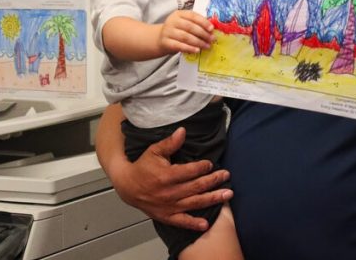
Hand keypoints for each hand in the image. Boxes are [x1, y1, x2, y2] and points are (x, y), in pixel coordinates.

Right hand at [112, 127, 231, 230]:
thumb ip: (170, 143)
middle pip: (196, 186)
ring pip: (195, 203)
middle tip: (226, 175)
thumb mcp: (154, 151)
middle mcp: (169, 193)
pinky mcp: (166, 216)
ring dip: (213, 199)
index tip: (210, 163)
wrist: (127, 186)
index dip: (203, 167)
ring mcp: (168, 206)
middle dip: (214, 180)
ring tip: (228, 195)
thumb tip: (183, 131)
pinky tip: (206, 224)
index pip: (190, 171)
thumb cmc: (143, 167)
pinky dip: (194, 224)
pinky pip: (182, 221)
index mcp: (166, 176)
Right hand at [158, 10, 213, 54]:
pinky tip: (197, 50)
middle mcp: (172, 21)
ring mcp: (168, 32)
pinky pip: (179, 46)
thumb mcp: (184, 23)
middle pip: (190, 27)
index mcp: (179, 14)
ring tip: (207, 46)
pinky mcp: (166, 42)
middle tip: (212, 39)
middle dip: (203, 33)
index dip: (203, 22)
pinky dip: (189, 48)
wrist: (160, 38)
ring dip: (198, 42)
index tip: (212, 28)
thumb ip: (196, 24)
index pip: (192, 16)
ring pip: (185, 37)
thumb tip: (212, 29)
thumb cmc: (177, 30)